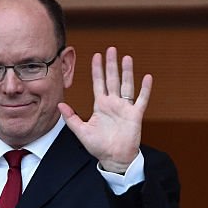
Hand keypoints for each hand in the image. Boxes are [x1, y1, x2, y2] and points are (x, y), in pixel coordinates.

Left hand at [58, 46, 151, 173]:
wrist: (114, 158)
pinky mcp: (135, 115)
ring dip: (127, 72)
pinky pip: (141, 99)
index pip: (98, 83)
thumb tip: (59, 105)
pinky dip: (145, 89)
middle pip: (112, 79)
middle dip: (111, 64)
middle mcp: (113, 103)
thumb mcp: (81, 131)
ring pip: (126, 85)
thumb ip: (71, 118)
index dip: (97, 69)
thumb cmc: (99, 146)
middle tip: (111, 49)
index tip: (96, 56)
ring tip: (126, 58)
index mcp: (101, 105)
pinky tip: (147, 77)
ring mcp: (125, 108)